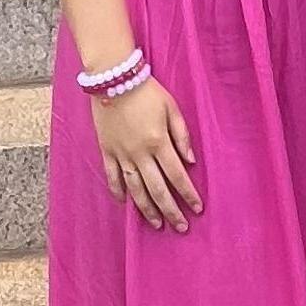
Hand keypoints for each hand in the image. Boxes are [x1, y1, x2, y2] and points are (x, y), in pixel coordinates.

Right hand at [91, 78, 201, 231]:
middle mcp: (140, 153)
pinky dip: (118, 193)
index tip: (197, 209)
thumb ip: (182, 135)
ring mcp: (122, 154)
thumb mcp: (171, 107)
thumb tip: (191, 161)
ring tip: (157, 224)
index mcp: (159, 141)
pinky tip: (125, 205)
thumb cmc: (147, 91)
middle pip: (158, 189)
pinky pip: (113, 178)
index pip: (177, 175)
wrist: (113, 78)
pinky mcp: (107, 151)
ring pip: (136, 190)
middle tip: (181, 227)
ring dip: (148, 209)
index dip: (188, 194)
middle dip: (171, 211)